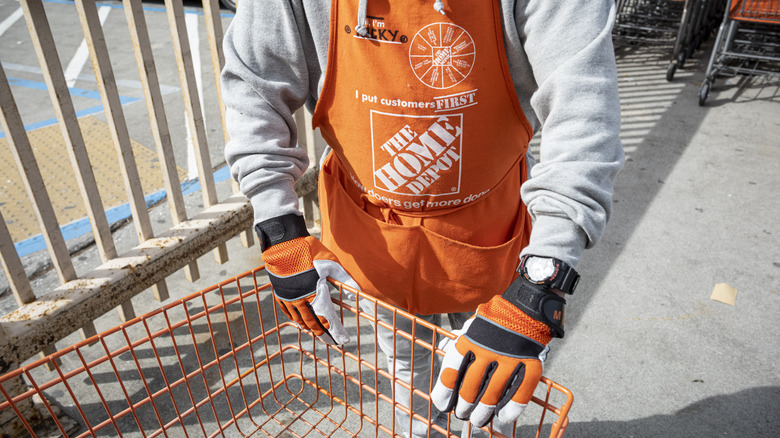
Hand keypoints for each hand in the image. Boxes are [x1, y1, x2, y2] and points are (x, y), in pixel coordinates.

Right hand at [258, 215, 358, 344]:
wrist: (283, 244)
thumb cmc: (310, 252)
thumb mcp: (332, 264)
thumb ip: (345, 280)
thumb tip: (358, 294)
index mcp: (316, 294)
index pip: (328, 319)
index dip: (336, 331)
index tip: (343, 340)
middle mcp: (302, 300)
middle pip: (313, 324)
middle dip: (323, 334)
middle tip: (331, 342)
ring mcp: (289, 298)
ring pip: (299, 320)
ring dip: (309, 328)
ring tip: (317, 333)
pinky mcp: (280, 293)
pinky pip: (288, 312)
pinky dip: (295, 320)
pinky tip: (299, 322)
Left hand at [431, 278, 565, 427]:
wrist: (526, 307)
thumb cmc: (495, 319)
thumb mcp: (472, 325)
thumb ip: (462, 343)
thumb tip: (445, 355)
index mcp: (469, 340)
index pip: (451, 371)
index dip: (444, 392)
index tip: (442, 404)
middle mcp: (487, 351)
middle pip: (470, 387)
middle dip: (464, 405)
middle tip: (462, 414)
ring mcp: (509, 359)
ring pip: (492, 394)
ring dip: (483, 412)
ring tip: (479, 420)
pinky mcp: (529, 364)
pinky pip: (520, 393)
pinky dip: (511, 409)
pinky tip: (503, 417)